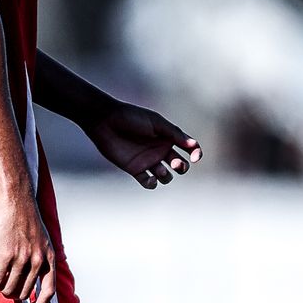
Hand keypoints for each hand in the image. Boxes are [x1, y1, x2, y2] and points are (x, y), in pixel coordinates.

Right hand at [0, 188, 56, 302]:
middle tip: (3, 284)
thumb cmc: (24, 217)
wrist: (15, 199)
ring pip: (8, 288)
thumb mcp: (41, 239)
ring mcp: (22, 259)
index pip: (50, 290)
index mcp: (49, 257)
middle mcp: (38, 261)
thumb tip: (30, 275)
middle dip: (11, 292)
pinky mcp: (6, 255)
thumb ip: (38, 256)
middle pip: (24, 292)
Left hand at [87, 103, 201, 188]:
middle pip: (180, 165)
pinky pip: (149, 183)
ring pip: (166, 177)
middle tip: (175, 164)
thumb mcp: (156, 123)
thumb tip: (194, 145)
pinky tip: (151, 179)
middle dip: (182, 167)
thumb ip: (174, 134)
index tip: (195, 157)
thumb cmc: (131, 118)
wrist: (106, 122)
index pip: (189, 148)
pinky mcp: (135, 169)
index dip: (196, 153)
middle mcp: (160, 150)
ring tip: (159, 170)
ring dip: (167, 176)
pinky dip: (152, 184)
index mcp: (168, 137)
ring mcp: (148, 161)